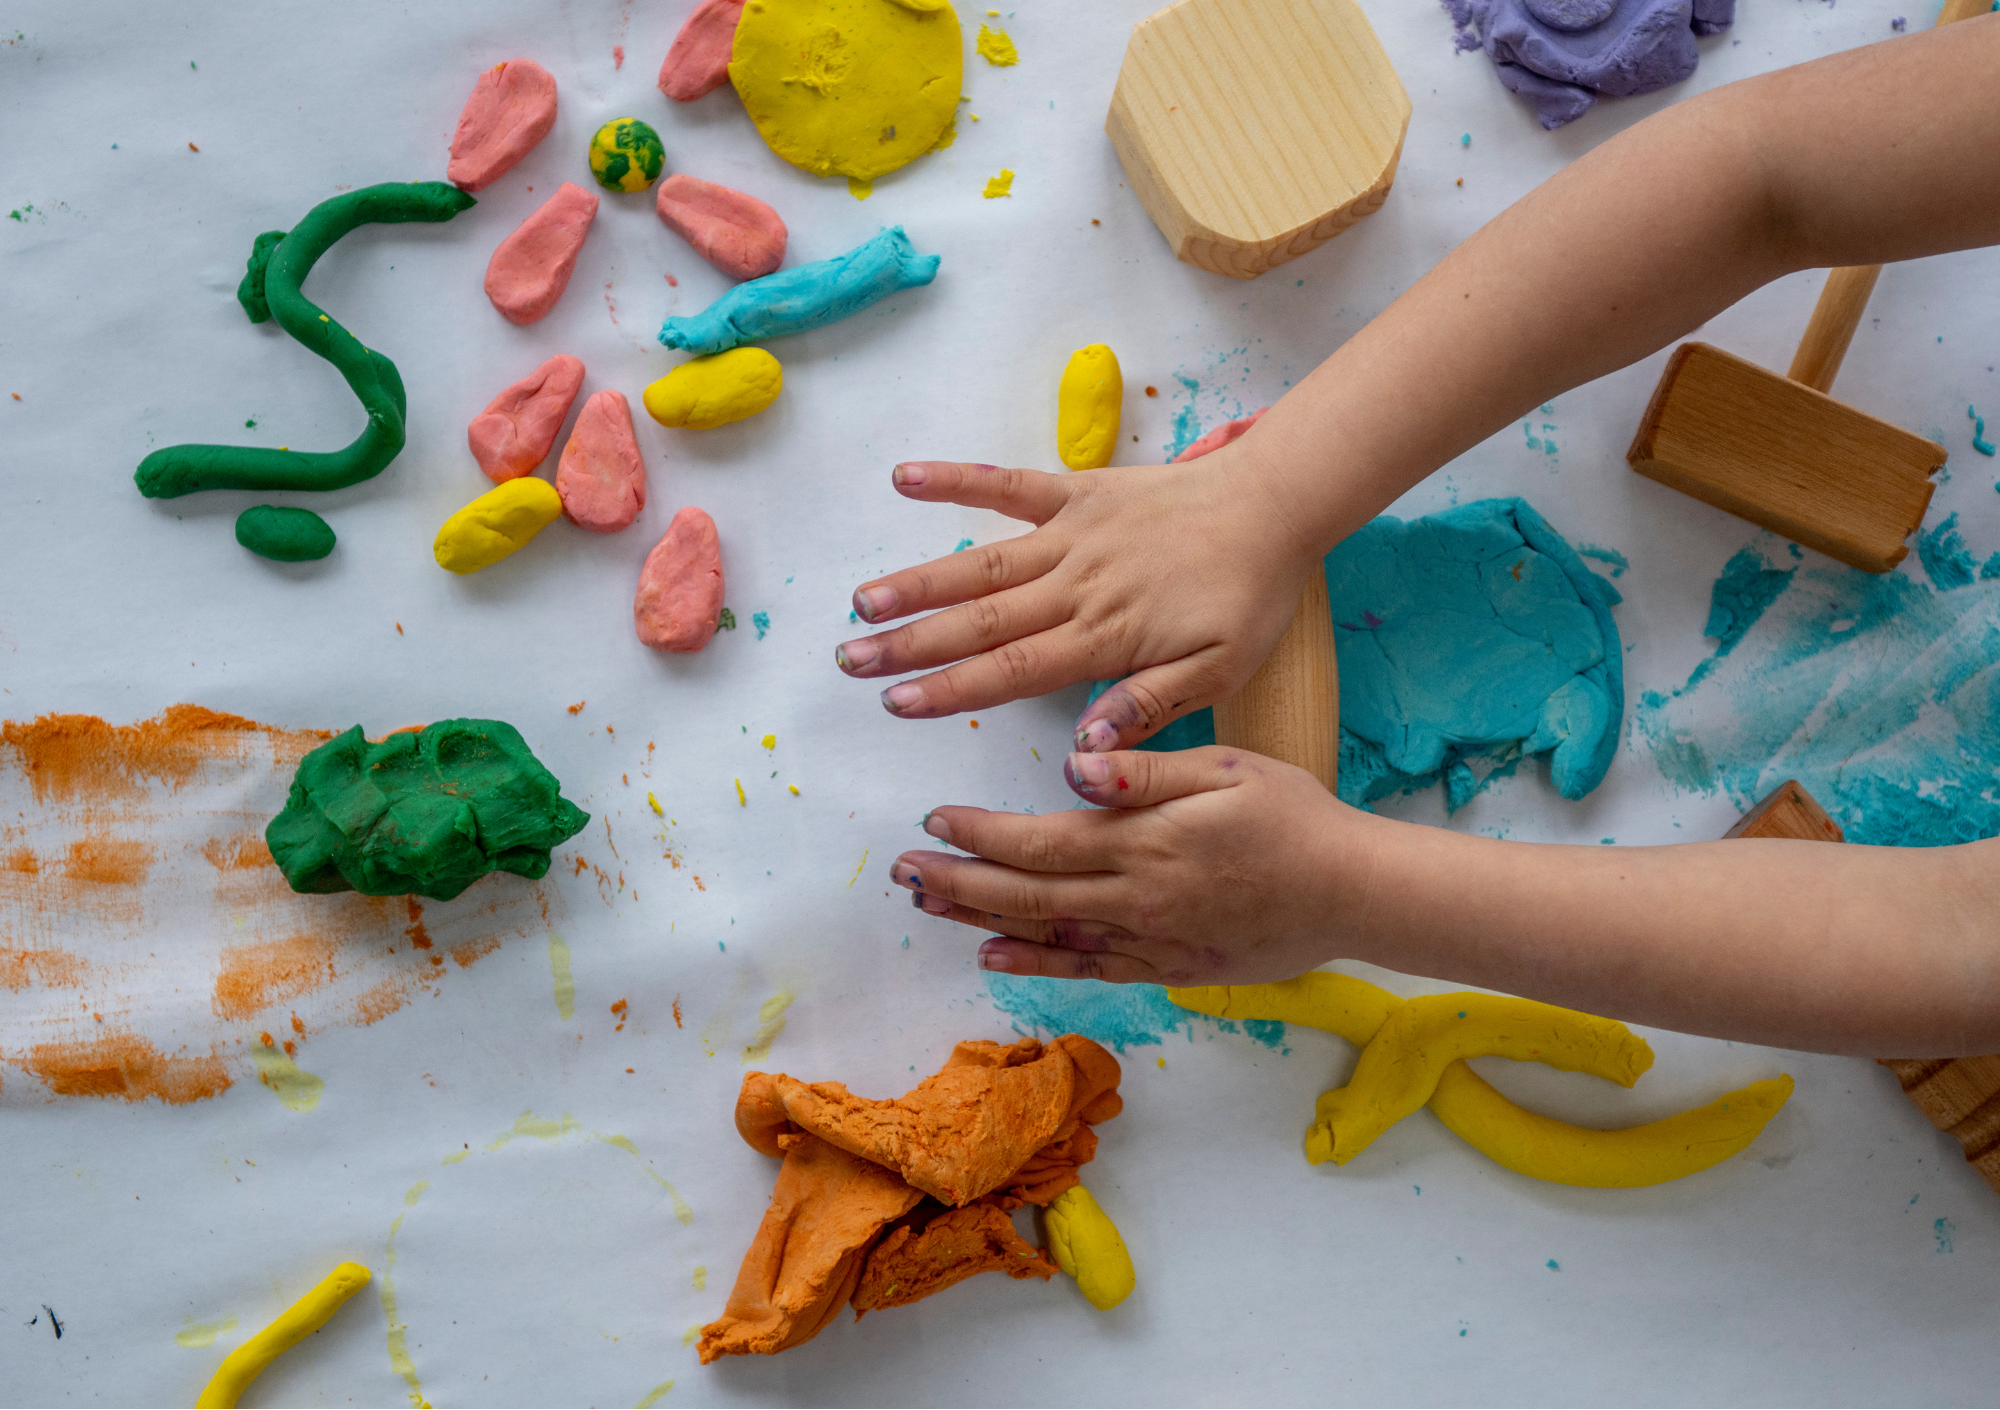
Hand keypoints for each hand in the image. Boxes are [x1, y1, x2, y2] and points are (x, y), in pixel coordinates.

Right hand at [833, 445, 1319, 750]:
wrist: (1275, 506)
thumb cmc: (1248, 596)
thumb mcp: (1217, 672)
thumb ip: (1146, 707)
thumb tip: (1083, 746)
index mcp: (1105, 637)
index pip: (1011, 671)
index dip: (949, 688)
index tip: (896, 703)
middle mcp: (1076, 586)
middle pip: (979, 620)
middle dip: (909, 643)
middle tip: (850, 661)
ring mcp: (1072, 535)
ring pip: (980, 562)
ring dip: (917, 581)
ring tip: (861, 600)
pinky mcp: (1078, 491)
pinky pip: (1008, 485)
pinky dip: (957, 480)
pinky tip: (904, 479)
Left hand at [890, 746, 1380, 983]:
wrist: (1353, 893)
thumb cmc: (1294, 817)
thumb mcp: (1227, 770)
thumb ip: (1145, 770)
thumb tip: (1076, 763)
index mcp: (1143, 841)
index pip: (1038, 840)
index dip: (979, 834)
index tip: (933, 820)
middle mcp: (1133, 897)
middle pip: (1024, 894)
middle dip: (956, 883)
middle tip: (901, 873)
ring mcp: (1148, 939)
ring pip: (1045, 935)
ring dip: (980, 921)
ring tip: (928, 909)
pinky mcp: (1168, 967)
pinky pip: (1088, 970)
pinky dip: (1036, 966)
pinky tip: (995, 958)